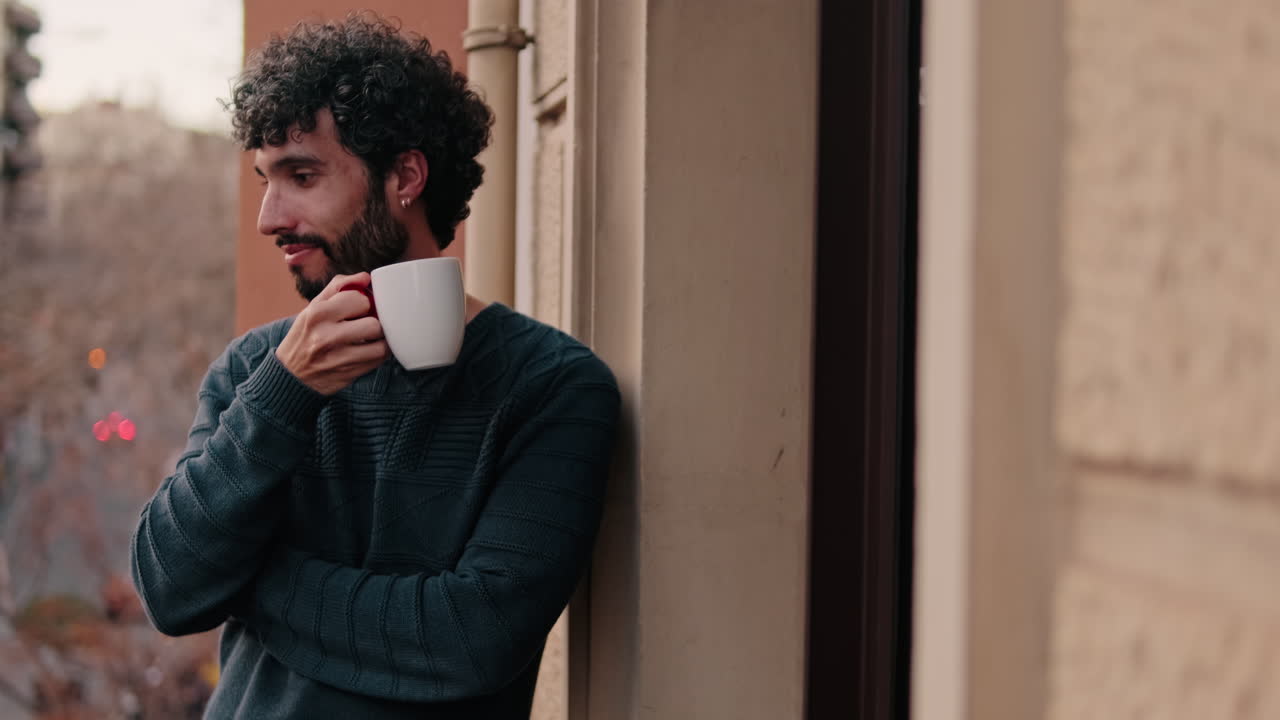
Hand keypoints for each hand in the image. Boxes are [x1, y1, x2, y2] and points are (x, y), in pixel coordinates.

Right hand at [275, 273, 388, 394]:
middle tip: (368, 324)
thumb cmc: (305, 335)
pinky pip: (378, 361)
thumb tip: (365, 277)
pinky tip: (369, 350)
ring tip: (372, 337)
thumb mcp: (314, 307)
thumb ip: (338, 287)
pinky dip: (378, 354)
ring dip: (380, 340)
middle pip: (374, 324)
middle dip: (375, 322)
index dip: (365, 303)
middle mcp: (325, 337)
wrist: (289, 374)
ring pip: (380, 346)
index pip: (360, 300)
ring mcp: (336, 359)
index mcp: (317, 314)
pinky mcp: (347, 375)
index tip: (360, 308)